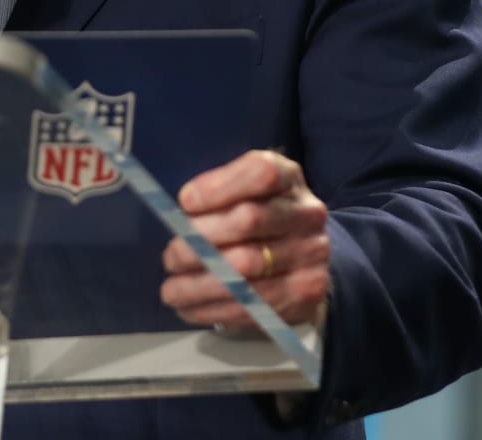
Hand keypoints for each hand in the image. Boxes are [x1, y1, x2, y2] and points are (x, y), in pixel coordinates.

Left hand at [160, 149, 330, 330]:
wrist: (305, 254)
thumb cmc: (261, 214)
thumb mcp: (246, 188)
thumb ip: (219, 191)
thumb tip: (185, 207)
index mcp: (287, 178)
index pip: (260, 173)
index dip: (218, 187)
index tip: (184, 202)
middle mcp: (306, 214)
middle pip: (248, 221)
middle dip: (200, 240)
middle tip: (171, 256)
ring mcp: (310, 255)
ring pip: (245, 269)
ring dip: (198, 282)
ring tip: (171, 289)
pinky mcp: (306, 293)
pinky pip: (252, 304)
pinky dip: (212, 308)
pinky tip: (189, 308)